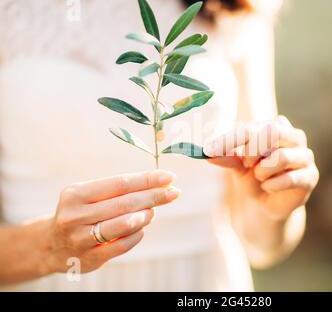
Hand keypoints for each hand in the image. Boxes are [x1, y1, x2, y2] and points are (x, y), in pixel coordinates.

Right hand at [44, 170, 179, 273]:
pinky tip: (141, 227)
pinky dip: (137, 234)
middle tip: (174, 192)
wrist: (51, 245)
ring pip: (124, 224)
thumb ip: (119, 191)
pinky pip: (123, 245)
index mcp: (76, 194)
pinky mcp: (89, 258)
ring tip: (154, 210)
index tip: (169, 176)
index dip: (147, 179)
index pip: (120, 183)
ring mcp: (80, 239)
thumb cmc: (81, 213)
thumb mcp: (89, 196)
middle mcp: (75, 215)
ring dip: (146, 216)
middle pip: (125, 203)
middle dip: (154, 196)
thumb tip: (158, 186)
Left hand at [205, 116, 318, 219]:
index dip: (229, 139)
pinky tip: (269, 188)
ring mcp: (305, 156)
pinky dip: (273, 185)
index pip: (250, 127)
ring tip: (260, 177)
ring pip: (281, 157)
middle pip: (273, 131)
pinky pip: (291, 178)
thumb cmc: (253, 179)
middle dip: (253, 150)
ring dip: (263, 171)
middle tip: (246, 164)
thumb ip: (227, 158)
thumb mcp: (237, 167)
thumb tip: (207, 153)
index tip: (209, 150)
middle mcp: (293, 136)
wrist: (267, 205)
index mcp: (274, 126)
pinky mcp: (311, 176)